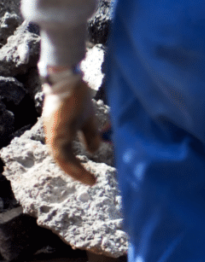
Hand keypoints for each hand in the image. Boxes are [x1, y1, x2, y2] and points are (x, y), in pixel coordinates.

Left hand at [41, 67, 99, 185]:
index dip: (77, 166)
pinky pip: (62, 153)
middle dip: (76, 172)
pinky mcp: (56, 130)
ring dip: (75, 171)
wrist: (71, 80)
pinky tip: (83, 169)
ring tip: (89, 180)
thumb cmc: (78, 97)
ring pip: (61, 158)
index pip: (66, 153)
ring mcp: (54, 131)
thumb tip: (93, 151)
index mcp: (60, 130)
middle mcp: (54, 132)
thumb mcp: (88, 120)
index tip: (91, 176)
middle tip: (92, 181)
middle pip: (62, 159)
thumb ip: (90, 136)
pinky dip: (73, 164)